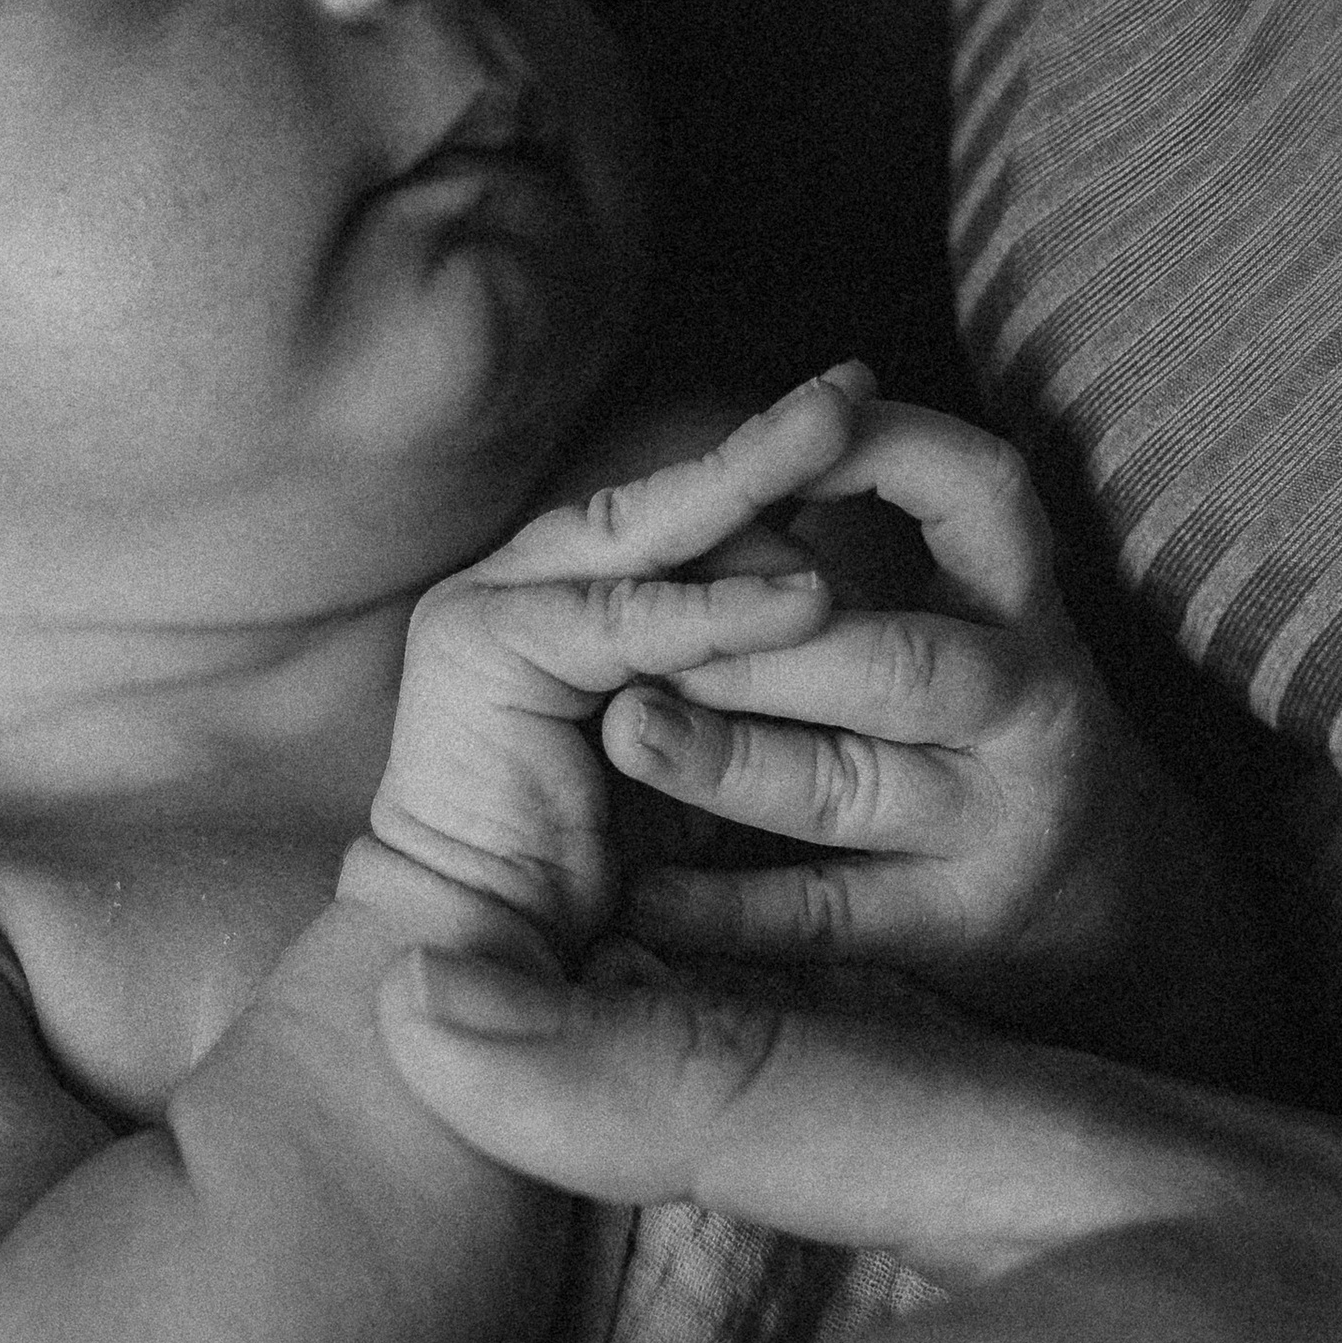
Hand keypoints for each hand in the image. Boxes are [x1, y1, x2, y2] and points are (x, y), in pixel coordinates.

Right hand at [358, 370, 855, 951]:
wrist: (491, 954)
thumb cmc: (606, 871)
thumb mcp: (698, 745)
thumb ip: (736, 674)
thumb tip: (838, 591)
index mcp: (560, 596)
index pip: (674, 516)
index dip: (764, 467)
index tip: (861, 419)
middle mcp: (516, 582)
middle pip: (660, 501)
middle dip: (765, 444)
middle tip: (855, 389)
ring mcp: (488, 602)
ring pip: (643, 536)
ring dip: (753, 492)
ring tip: (846, 438)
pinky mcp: (480, 643)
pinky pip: (626, 618)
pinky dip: (718, 613)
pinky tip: (807, 597)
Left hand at [610, 398, 1251, 1051]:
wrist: (1128, 919)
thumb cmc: (998, 741)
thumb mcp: (976, 631)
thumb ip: (865, 565)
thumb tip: (716, 484)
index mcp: (1022, 611)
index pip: (977, 494)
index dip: (879, 455)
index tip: (762, 444)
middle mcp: (1028, 709)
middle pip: (899, 661)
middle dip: (763, 641)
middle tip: (640, 628)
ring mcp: (996, 827)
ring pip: (853, 788)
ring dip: (729, 759)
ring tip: (626, 732)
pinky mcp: (957, 931)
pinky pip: (829, 918)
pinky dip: (728, 911)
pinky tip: (640, 897)